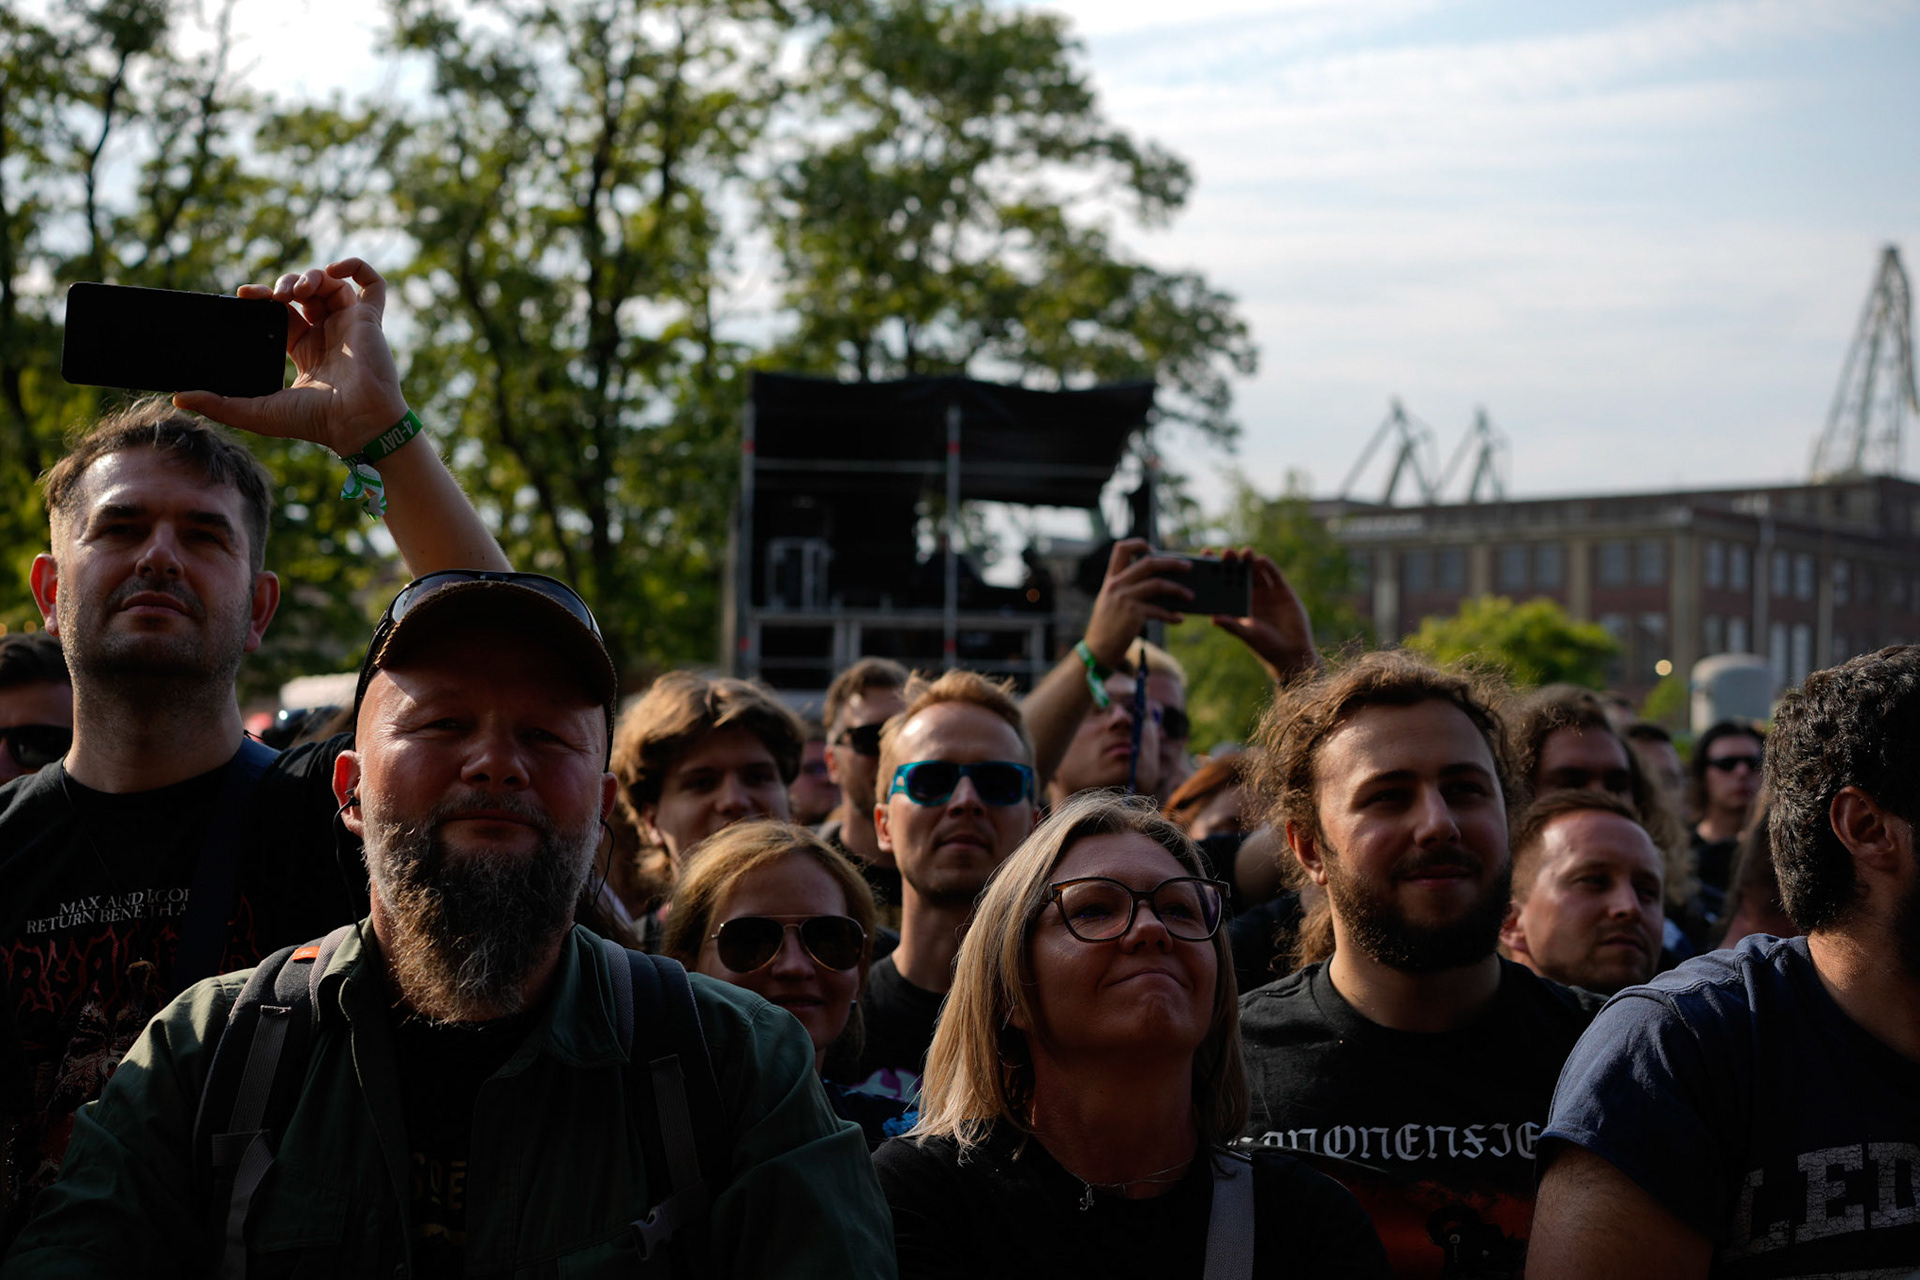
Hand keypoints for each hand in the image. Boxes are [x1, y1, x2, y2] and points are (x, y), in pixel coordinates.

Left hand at [173, 259, 408, 457]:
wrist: (355, 423)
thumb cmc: (314, 423)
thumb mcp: (257, 412)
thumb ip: (219, 405)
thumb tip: (179, 398)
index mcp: (306, 351)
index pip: (282, 313)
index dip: (263, 299)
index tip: (244, 294)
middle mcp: (329, 335)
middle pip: (306, 294)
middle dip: (286, 284)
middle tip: (276, 293)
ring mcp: (351, 326)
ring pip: (332, 285)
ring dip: (311, 275)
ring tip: (297, 289)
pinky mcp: (371, 320)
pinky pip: (372, 284)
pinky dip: (356, 267)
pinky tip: (334, 267)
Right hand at [1082, 538, 1191, 668]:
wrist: (1097, 650)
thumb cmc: (1108, 627)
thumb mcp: (1110, 602)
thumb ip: (1127, 589)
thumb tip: (1159, 584)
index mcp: (1111, 579)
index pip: (1121, 549)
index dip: (1138, 543)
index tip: (1153, 549)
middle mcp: (1117, 585)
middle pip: (1148, 563)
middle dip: (1171, 562)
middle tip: (1187, 566)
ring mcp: (1124, 598)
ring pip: (1158, 584)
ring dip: (1178, 589)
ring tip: (1190, 596)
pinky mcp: (1133, 614)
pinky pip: (1159, 610)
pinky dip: (1172, 615)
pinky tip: (1179, 619)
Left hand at [1210, 548, 1318, 682]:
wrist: (1291, 652)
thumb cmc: (1265, 646)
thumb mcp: (1247, 635)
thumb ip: (1232, 625)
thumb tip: (1213, 619)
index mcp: (1237, 605)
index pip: (1223, 584)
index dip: (1215, 571)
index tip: (1206, 558)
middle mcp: (1250, 596)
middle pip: (1239, 574)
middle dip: (1233, 562)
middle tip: (1227, 552)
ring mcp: (1267, 592)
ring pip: (1256, 571)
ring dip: (1250, 561)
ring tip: (1245, 553)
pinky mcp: (1283, 591)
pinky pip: (1274, 575)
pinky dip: (1268, 567)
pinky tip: (1262, 560)